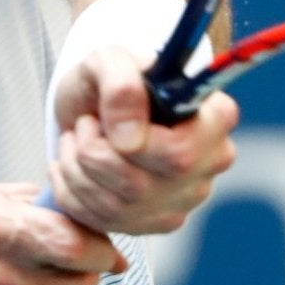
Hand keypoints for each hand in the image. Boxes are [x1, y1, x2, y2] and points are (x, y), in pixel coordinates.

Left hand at [48, 45, 238, 234]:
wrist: (93, 108)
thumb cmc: (110, 82)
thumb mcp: (109, 60)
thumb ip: (122, 84)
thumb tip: (129, 139)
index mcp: (214, 120)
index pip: (181, 154)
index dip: (135, 144)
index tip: (102, 120)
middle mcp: (207, 165)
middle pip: (141, 185)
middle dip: (93, 154)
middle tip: (83, 125)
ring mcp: (182, 199)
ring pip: (116, 207)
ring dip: (76, 169)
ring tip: (76, 140)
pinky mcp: (153, 224)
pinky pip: (101, 222)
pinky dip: (71, 192)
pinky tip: (72, 165)